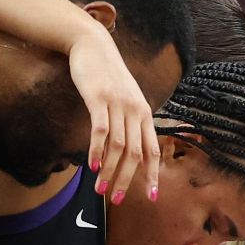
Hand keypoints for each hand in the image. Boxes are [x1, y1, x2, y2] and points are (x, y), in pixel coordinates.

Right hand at [69, 26, 160, 205]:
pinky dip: (97, 151)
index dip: (152, 175)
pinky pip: (100, 131)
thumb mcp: (125, 98)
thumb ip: (129, 121)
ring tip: (99, 190)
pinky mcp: (99, 98)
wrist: (92, 44)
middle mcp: (135, 110)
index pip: (152, 150)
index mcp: (144, 113)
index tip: (152, 197)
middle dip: (127, 180)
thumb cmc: (107, 74)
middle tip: (117, 200)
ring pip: (118, 146)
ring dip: (110, 172)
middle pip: (135, 154)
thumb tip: (127, 149)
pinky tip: (92, 167)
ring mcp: (118, 104)